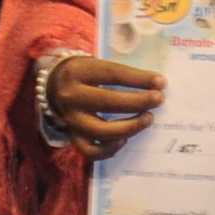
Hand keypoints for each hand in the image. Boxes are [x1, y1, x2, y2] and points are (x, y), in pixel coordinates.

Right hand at [39, 50, 164, 159]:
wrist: (54, 84)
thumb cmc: (85, 73)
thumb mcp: (95, 63)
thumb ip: (120, 73)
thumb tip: (156, 84)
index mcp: (78, 71)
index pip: (112, 74)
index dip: (138, 79)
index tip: (161, 82)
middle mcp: (71, 95)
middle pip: (108, 102)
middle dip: (138, 102)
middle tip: (158, 100)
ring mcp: (70, 118)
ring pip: (101, 131)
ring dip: (130, 127)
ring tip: (147, 119)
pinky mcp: (72, 135)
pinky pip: (91, 151)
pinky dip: (109, 149)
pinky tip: (123, 140)